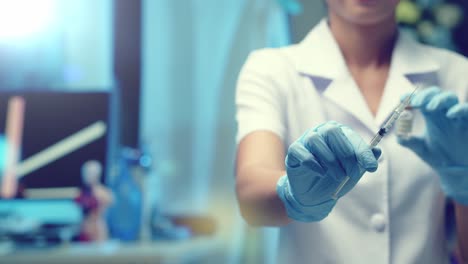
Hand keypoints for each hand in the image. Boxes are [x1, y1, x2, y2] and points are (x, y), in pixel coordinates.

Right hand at [277, 121, 380, 221]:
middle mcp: (321, 132)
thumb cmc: (333, 178)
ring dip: (330, 161)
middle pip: (332, 132)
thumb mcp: (353, 171)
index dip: (362, 151)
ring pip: (316, 140)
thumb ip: (363, 160)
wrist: (314, 194)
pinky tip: (321, 173)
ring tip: (337, 176)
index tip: (371, 167)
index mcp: (338, 133)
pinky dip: (313, 163)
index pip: (351, 136)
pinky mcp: (294, 151)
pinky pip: (302, 152)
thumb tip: (377, 150)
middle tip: (351, 174)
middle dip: (346, 155)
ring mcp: (306, 140)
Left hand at [398, 86, 467, 203]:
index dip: (411, 97)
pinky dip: (459, 109)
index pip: (421, 99)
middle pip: (435, 93)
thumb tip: (397, 131)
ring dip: (438, 99)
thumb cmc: (438, 156)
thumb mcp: (419, 147)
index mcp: (431, 115)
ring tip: (429, 108)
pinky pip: (467, 109)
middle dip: (425, 95)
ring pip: (450, 97)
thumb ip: (406, 140)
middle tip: (415, 103)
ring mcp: (457, 116)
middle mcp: (443, 112)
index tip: (402, 99)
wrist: (454, 169)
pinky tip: (450, 114)